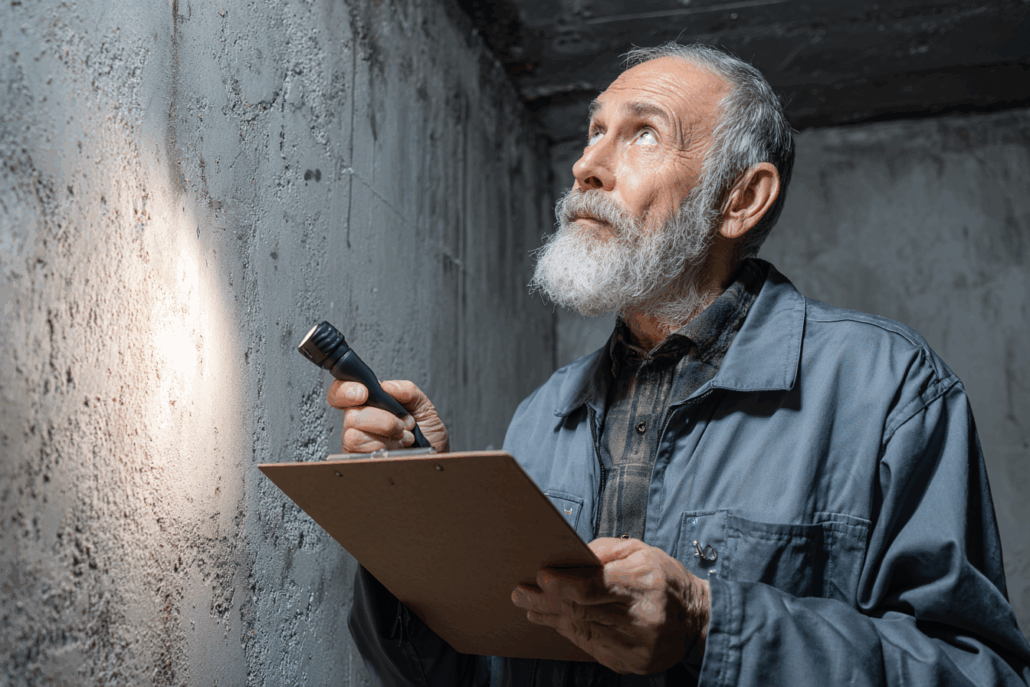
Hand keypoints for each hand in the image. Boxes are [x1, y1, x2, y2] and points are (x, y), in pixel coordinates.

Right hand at [326, 379, 449, 453]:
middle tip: (401, 424)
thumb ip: (408, 391)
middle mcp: (359, 423)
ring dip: (384, 433)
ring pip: (353, 434)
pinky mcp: (359, 461)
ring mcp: (357, 444)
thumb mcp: (424, 408)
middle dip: (381, 418)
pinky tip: (396, 450)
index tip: (363, 394)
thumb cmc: (427, 438)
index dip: (345, 390)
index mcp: (370, 405)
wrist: (435, 461)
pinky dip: (383, 449)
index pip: (342, 392)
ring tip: (402, 437)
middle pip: (350, 414)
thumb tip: (387, 386)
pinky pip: (360, 452)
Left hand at [511, 537, 708, 674]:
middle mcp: (640, 619)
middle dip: (546, 601)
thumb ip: (605, 551)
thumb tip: (570, 557)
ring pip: (582, 630)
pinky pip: (592, 647)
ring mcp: (636, 646)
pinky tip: (556, 622)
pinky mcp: (632, 663)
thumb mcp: (642, 551)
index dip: (563, 584)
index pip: (593, 587)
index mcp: (642, 585)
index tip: (541, 577)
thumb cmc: (666, 579)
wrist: (697, 619)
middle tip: (520, 593)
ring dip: (552, 618)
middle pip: (581, 610)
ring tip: (531, 608)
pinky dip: (571, 633)